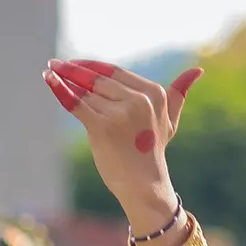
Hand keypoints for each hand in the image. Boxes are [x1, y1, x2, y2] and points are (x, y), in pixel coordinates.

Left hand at [43, 60, 199, 228]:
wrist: (143, 183)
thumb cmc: (152, 151)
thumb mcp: (169, 120)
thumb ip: (177, 94)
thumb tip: (196, 71)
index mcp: (154, 93)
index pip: (115, 72)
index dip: (91, 66)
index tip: (73, 62)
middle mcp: (139, 99)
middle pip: (98, 79)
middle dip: (73, 70)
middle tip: (54, 63)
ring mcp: (120, 113)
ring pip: (85, 92)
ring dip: (63, 79)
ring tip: (48, 71)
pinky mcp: (102, 127)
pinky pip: (76, 104)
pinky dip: (60, 90)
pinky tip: (48, 79)